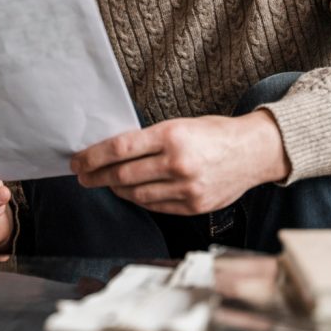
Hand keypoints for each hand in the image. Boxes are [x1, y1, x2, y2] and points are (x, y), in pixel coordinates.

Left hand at [70, 111, 290, 214]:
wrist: (253, 151)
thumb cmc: (213, 133)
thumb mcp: (179, 124)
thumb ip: (149, 139)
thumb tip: (112, 151)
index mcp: (171, 136)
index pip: (120, 148)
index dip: (93, 156)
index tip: (77, 160)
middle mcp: (177, 163)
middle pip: (123, 175)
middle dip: (96, 176)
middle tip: (82, 175)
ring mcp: (186, 188)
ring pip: (136, 194)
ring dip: (115, 189)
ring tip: (104, 183)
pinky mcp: (193, 206)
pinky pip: (155, 206)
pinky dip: (137, 199)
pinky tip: (129, 192)